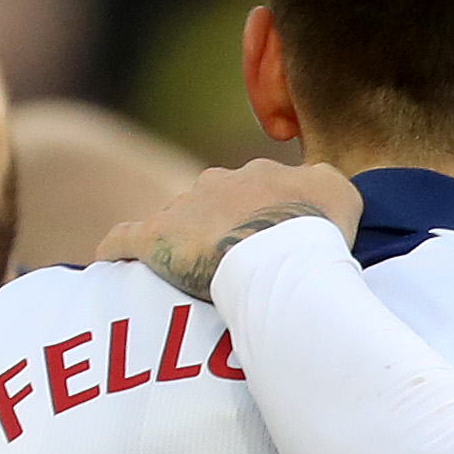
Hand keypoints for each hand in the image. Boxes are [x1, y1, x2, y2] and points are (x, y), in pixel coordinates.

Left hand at [100, 159, 358, 298]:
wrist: (281, 249)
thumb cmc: (317, 228)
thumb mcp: (343, 195)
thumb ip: (327, 188)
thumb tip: (320, 195)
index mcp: (261, 175)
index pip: (255, 191)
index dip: (262, 218)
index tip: (269, 246)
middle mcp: (218, 183)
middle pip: (211, 203)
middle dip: (217, 227)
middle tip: (231, 267)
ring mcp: (183, 209)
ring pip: (174, 221)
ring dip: (179, 243)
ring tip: (183, 278)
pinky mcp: (154, 238)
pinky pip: (123, 239)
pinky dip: (116, 250)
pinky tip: (109, 263)